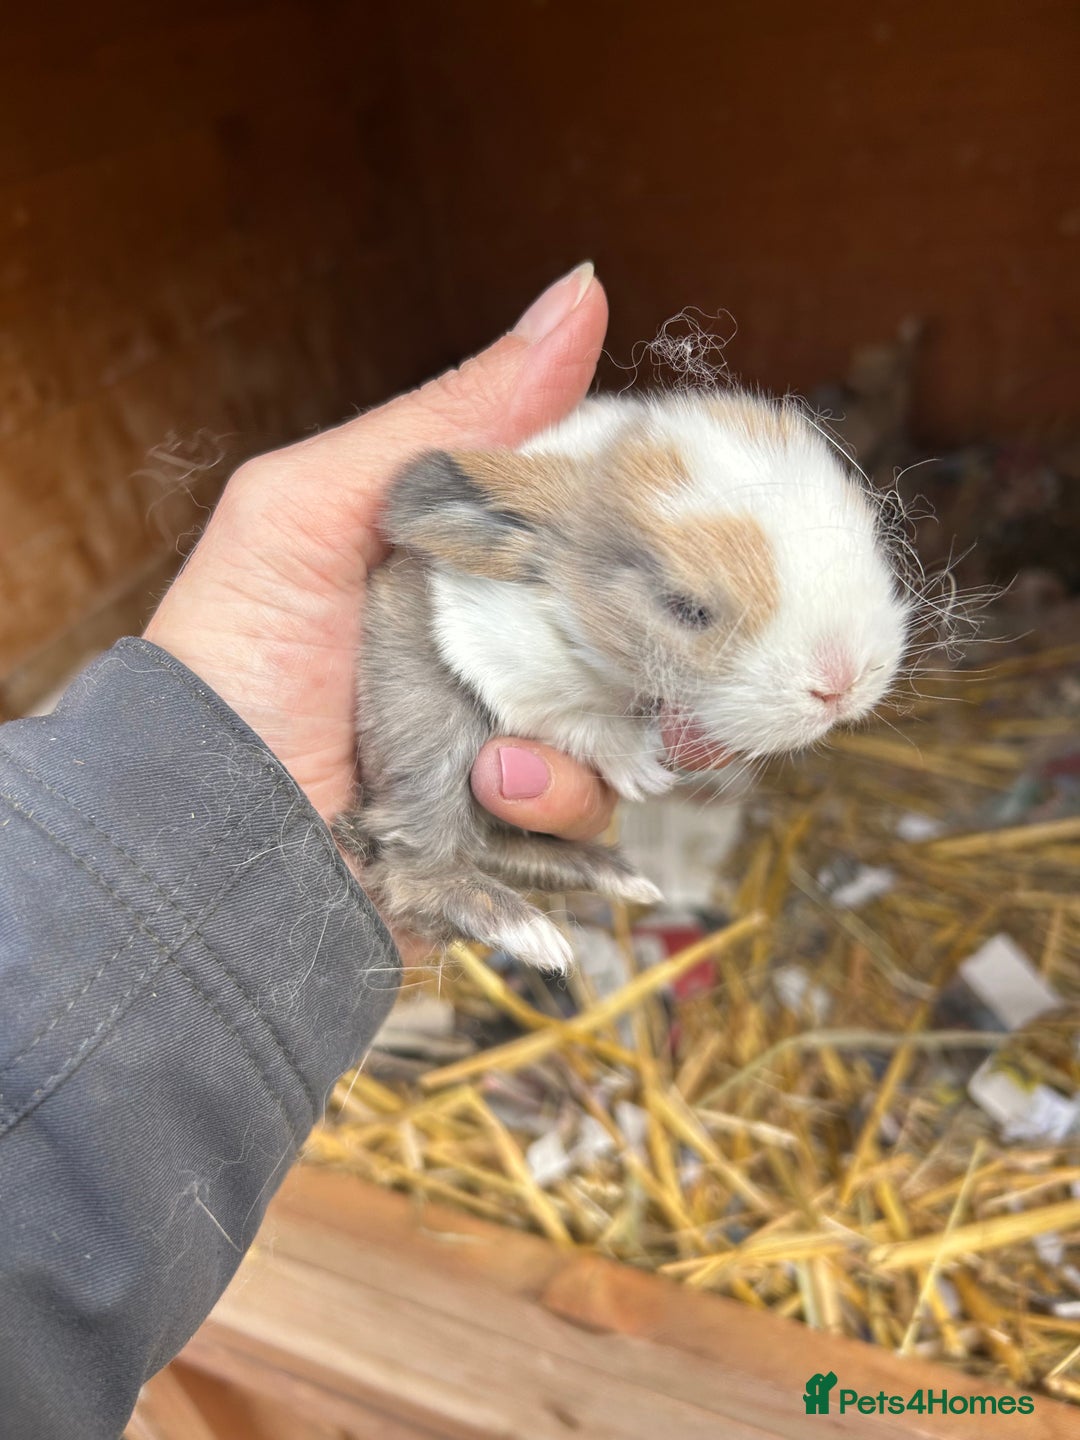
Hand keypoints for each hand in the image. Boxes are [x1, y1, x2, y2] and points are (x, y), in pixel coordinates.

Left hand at [145, 263, 616, 865]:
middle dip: (656, 633)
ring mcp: (517, 736)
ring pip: (633, 721)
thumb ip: (447, 418)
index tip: (694, 500)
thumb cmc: (233, 662)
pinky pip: (595, 810)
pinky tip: (493, 794)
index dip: (642, 505)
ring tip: (502, 751)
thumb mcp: (312, 510)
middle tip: (653, 635)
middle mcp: (501, 643)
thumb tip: (579, 293)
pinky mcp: (519, 824)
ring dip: (590, 734)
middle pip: (633, 621)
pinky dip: (560, 803)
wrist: (200, 840)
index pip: (586, 513)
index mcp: (461, 558)